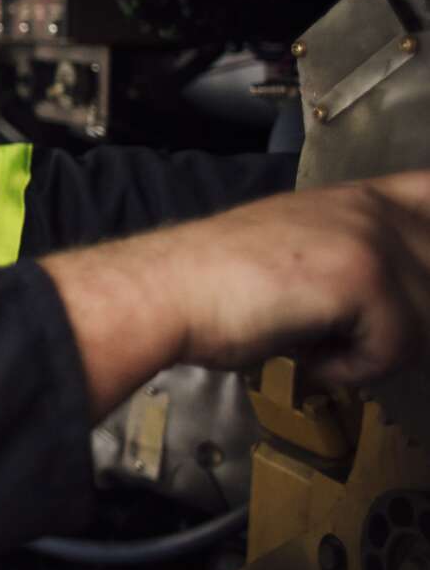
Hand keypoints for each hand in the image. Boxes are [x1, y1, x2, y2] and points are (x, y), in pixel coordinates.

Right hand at [43, 170, 429, 418]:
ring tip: (315, 344)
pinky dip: (350, 370)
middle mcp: (368, 208)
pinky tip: (306, 354)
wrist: (164, 290)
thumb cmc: (208, 285)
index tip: (412, 278)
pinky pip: (395, 351)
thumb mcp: (291, 253)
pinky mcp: (363, 278)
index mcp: (352, 199)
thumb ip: (348, 260)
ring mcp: (369, 238)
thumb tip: (392, 310)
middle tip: (341, 336)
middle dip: (400, 324)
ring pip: (424, 322)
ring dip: (371, 352)